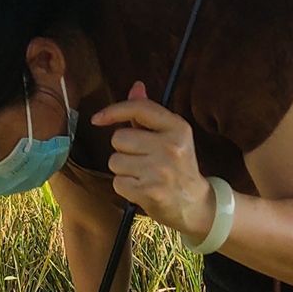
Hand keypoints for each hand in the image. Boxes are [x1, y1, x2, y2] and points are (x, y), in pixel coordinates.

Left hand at [93, 82, 216, 239]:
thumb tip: (136, 87)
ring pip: (114, 161)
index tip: (97, 119)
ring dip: (122, 169)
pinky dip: (124, 187)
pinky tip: (141, 188)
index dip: (113, 111)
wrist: (195, 204)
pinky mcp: (149, 192)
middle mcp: (170, 147)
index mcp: (177, 128)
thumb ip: (150, 114)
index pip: (139, 109)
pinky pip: (117, 182)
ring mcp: (160, 170)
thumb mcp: (171, 136)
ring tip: (142, 174)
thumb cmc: (178, 167)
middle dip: (122, 149)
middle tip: (141, 159)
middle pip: (119, 138)